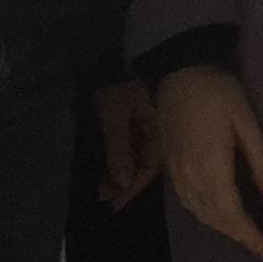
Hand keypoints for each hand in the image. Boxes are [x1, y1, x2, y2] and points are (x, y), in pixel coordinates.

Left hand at [93, 81, 161, 209]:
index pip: (148, 167)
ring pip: (139, 160)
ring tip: (104, 191)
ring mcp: (149, 129)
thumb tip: (123, 182)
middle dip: (126, 186)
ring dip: (122, 176)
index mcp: (157, 131)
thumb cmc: (119, 84)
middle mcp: (157, 134)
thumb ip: (119, 148)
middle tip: (107, 201)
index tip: (115, 203)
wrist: (120, 58)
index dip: (132, 187)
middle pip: (145, 167)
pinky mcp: (140, 125)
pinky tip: (111, 172)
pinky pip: (135, 150)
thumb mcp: (115, 115)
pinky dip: (122, 163)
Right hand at [156, 64, 262, 260]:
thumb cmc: (219, 92)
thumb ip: (261, 162)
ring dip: (220, 227)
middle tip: (260, 248)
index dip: (248, 235)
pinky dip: (204, 214)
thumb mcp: (248, 122)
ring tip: (243, 234)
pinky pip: (187, 201)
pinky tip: (217, 213)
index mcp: (212, 168)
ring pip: (198, 213)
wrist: (180, 72)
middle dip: (237, 236)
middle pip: (213, 218)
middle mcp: (190, 177)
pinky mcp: (169, 165)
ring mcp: (176, 173)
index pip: (231, 213)